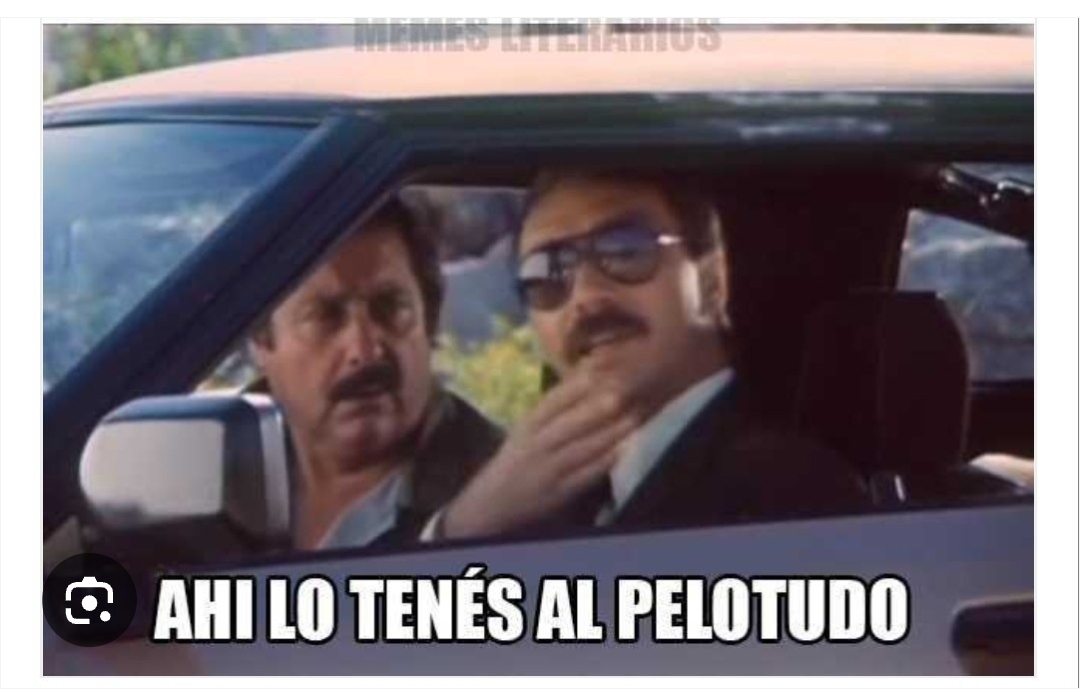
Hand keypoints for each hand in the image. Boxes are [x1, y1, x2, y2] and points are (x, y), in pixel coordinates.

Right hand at [440, 369, 641, 538]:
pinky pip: (586, 475)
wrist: (492, 503)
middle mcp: (536, 445)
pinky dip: (605, 462)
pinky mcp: (559, 492)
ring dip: (609, 433)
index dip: (577, 385)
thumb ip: (553, 410)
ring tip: (634, 417)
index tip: (601, 368)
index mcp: (528, 425)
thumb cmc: (517, 459)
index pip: (552, 401)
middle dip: (597, 407)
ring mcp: (548, 470)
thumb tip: (587, 379)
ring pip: (581, 448)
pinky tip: (624, 450)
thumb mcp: (526, 431)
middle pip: (569, 423)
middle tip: (624, 391)